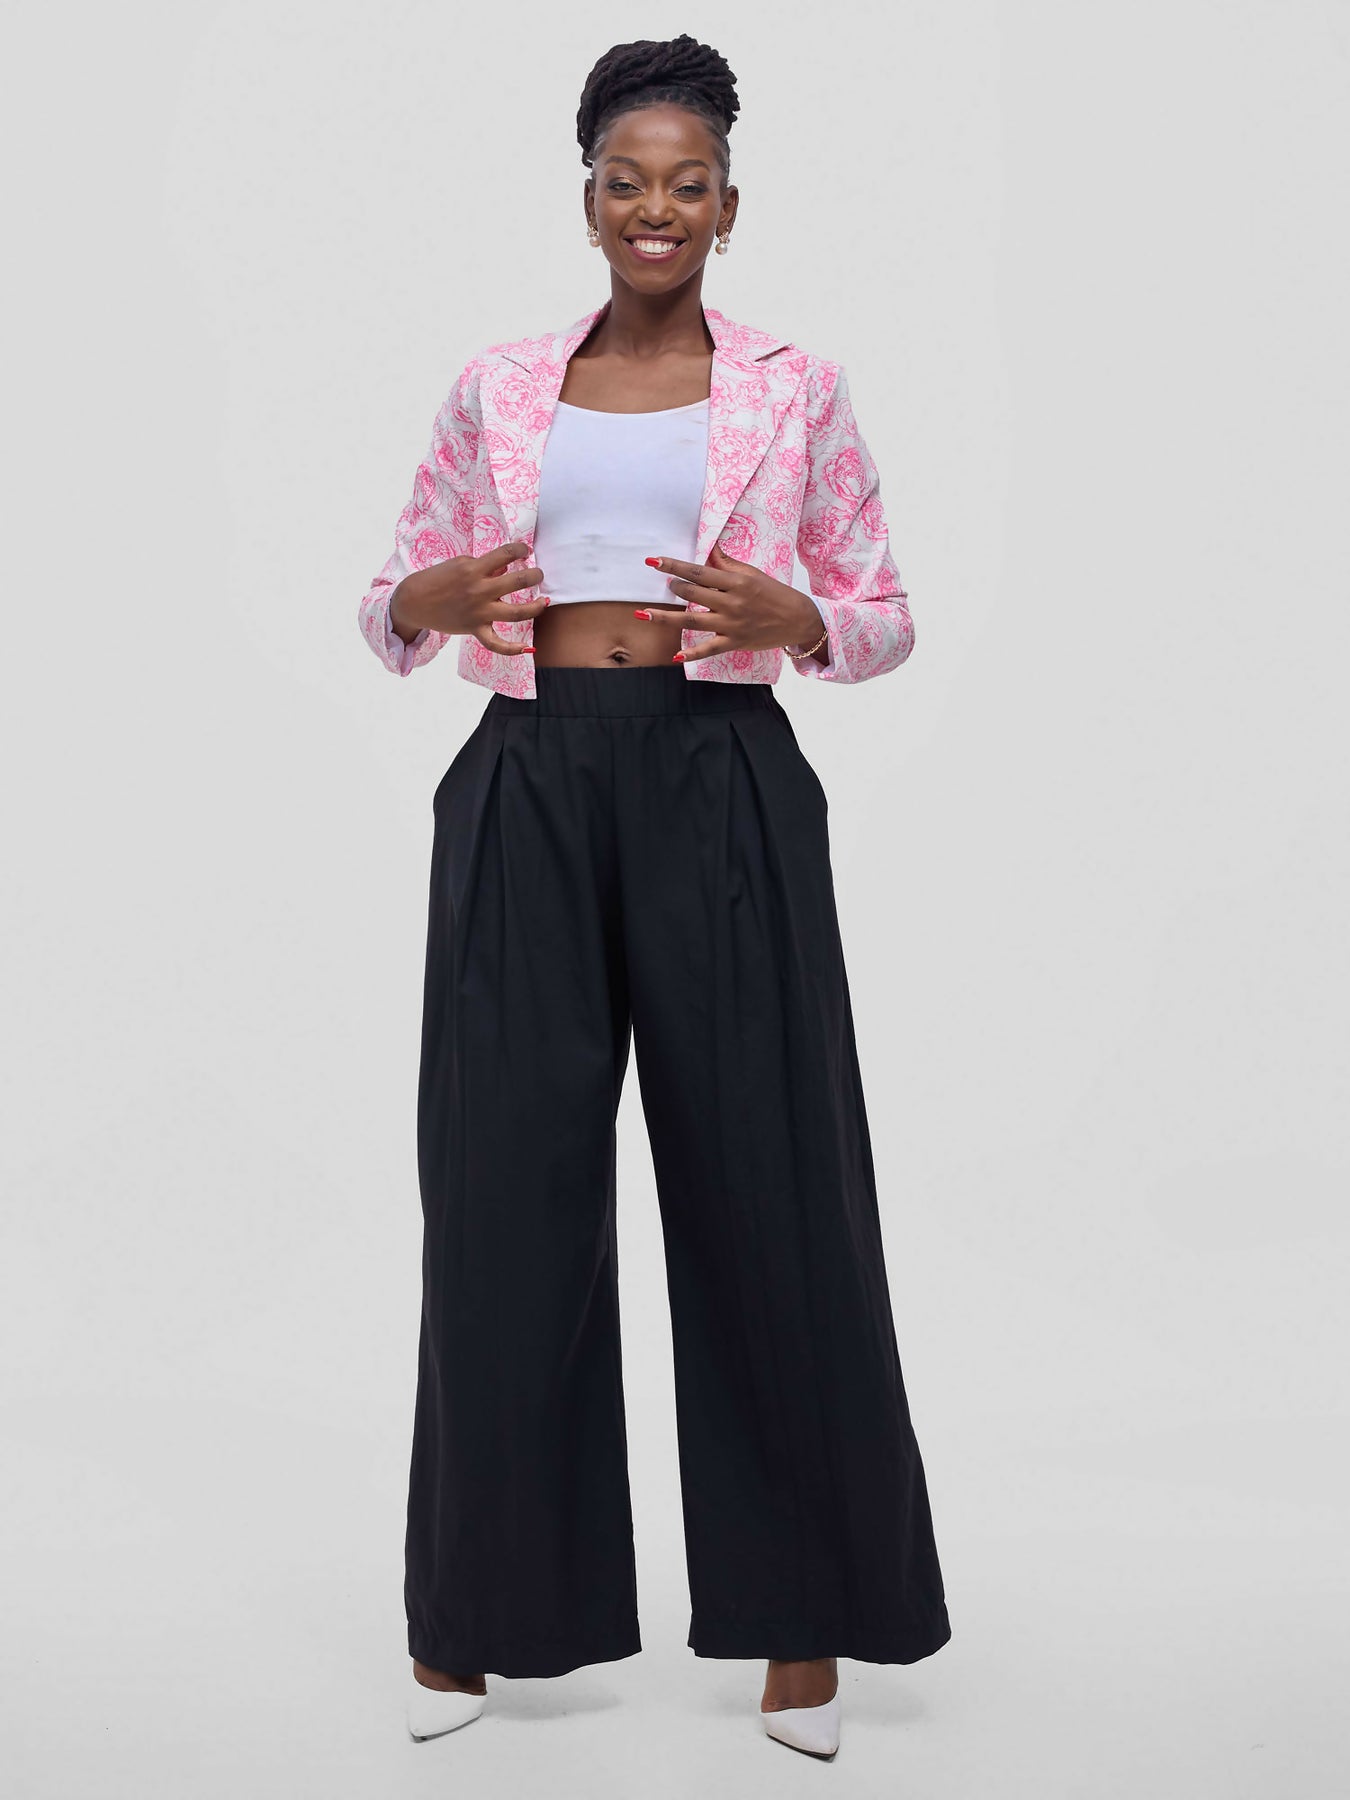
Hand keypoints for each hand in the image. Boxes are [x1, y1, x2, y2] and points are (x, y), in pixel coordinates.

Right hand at [392, 541, 548, 655]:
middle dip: (535, 575)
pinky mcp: (475, 629)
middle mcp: (479, 590)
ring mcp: (478, 611)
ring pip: (516, 612)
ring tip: (544, 601)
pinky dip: (513, 649)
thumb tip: (506, 568)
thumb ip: (484, 566)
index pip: (506, 554)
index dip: (520, 549)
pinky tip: (529, 648)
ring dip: (536, 607)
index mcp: (473, 568)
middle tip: (538, 574)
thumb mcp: (459, 565)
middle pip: (518, 582)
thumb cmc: (437, 579)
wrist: (414, 601)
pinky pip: (497, 643)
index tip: (524, 550)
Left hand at [639, 541, 824, 662]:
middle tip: (665, 584)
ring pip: (692, 621)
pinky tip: (676, 657)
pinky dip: (693, 655)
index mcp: (737, 582)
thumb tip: (709, 550)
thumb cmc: (774, 593)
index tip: (653, 561)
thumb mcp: (752, 574)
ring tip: (644, 614)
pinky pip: (709, 650)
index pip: (699, 571)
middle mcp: (732, 603)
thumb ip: (727, 564)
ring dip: (666, 618)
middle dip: (674, 587)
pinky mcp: (734, 643)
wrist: (798, 619)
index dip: (674, 566)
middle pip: (693, 594)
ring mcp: (731, 625)